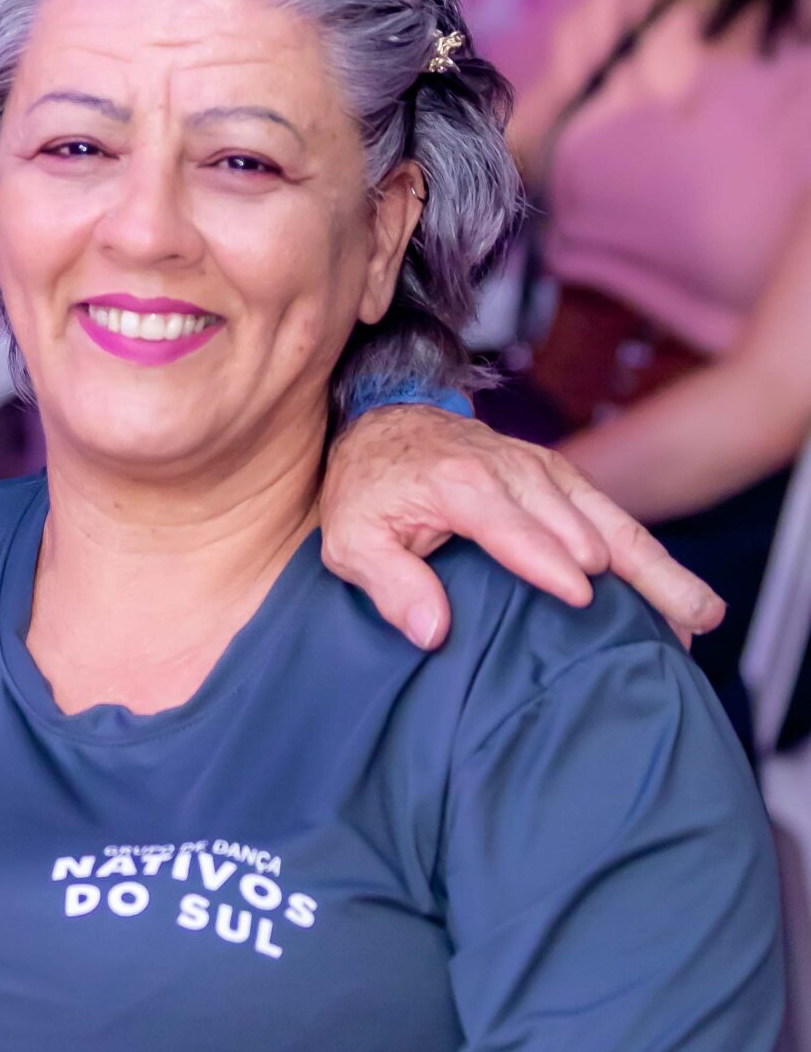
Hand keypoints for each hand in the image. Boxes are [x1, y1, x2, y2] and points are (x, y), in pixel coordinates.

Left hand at [322, 406, 725, 651]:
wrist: (385, 423)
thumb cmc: (369, 488)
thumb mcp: (351, 537)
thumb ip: (387, 580)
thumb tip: (431, 629)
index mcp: (458, 483)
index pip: (508, 525)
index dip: (544, 559)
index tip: (581, 594)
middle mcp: (511, 470)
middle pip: (578, 525)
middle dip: (626, 571)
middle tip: (674, 622)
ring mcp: (544, 471)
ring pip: (610, 520)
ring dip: (658, 566)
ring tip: (701, 614)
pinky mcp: (561, 479)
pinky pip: (612, 515)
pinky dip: (650, 555)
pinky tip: (680, 598)